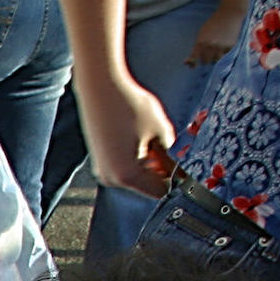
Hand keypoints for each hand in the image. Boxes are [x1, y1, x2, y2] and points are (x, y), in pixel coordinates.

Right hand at [79, 74, 175, 196]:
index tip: (180, 165)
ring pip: (134, 175)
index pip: (159, 191)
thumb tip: (170, 162)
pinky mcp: (99, 159)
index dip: (173, 177)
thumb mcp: (160, 130)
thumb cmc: (128, 107)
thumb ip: (168, 152)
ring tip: (149, 138)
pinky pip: (122, 167)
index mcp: (126, 175)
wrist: (100, 89)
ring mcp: (102, 169)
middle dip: (158, 170)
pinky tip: (136, 137)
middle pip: (145, 185)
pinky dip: (134, 156)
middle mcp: (110, 177)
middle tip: (164, 148)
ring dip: (146, 162)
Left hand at [187, 6, 245, 64]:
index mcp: (200, 43)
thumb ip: (196, 47)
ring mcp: (221, 47)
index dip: (193, 64)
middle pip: (205, 62)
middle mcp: (210, 46)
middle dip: (205, 59)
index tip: (193, 66)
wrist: (229, 14)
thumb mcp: (201, 33)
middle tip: (208, 53)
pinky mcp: (230, 47)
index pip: (194, 59)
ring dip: (214, 58)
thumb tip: (188, 62)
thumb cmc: (213, 23)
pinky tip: (224, 46)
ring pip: (215, 61)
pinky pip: (225, 56)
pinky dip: (224, 54)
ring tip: (216, 51)